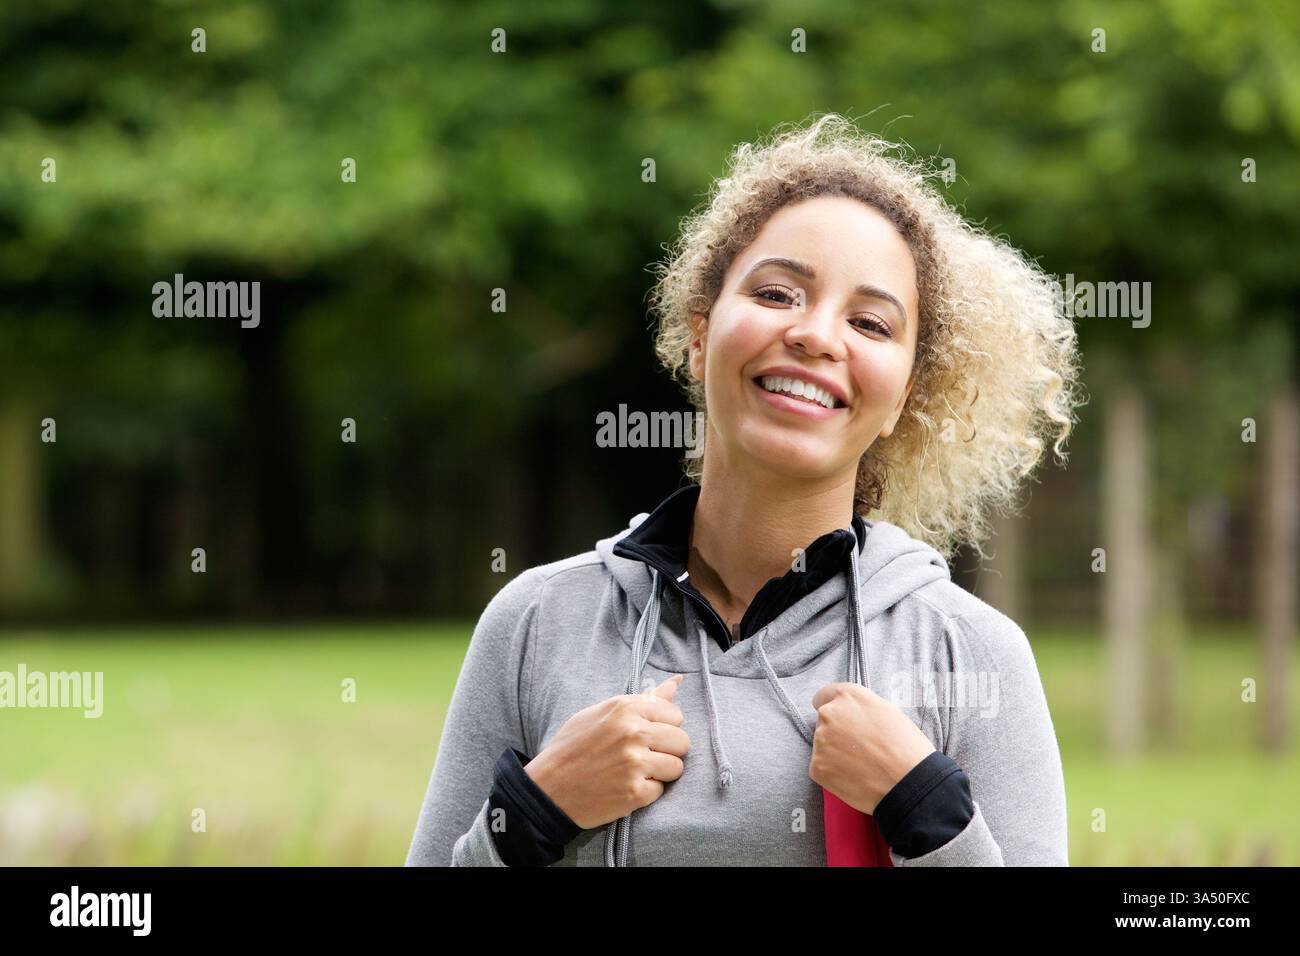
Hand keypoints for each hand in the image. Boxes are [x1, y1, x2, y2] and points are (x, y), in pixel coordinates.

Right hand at [523, 674, 690, 829]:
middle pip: (682, 740)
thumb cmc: (572, 747)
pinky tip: (625, 787)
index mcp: (625, 708)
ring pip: (677, 767)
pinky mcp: (635, 793)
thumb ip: (643, 699)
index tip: (646, 735)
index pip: (675, 714)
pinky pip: (661, 791)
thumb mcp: (602, 713)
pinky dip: (647, 792)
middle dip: (668, 750)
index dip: (663, 727)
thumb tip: (677, 682)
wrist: (547, 789)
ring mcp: (635, 763)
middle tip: (643, 756)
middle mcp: (633, 732)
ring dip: (661, 773)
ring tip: (635, 772)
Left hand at [809, 682, 935, 813]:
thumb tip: (852, 716)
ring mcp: (820, 740)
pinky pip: (822, 768)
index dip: (834, 710)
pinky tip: (855, 778)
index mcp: (847, 696)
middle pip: (823, 722)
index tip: (840, 721)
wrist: (908, 783)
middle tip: (858, 749)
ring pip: (823, 746)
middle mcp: (829, 713)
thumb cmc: (906, 748)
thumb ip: (861, 709)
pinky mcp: (817, 766)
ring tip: (862, 765)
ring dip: (835, 753)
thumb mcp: (887, 712)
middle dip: (836, 733)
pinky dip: (834, 773)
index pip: (823, 696)